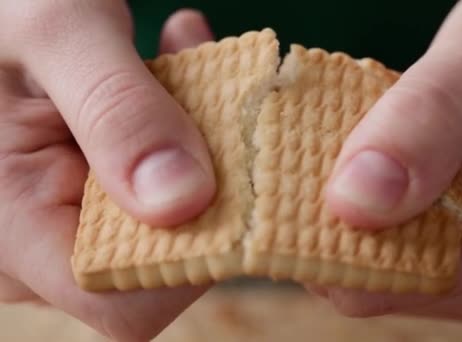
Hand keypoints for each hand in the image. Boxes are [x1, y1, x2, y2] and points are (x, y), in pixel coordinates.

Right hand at [0, 3, 215, 340]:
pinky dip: (182, 117)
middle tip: (230, 94)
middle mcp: (45, 240)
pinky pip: (161, 174)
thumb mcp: (56, 34)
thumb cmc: (6, 2)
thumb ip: (116, 111)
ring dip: (202, 133)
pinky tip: (180, 53)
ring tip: (195, 55)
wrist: (3, 0)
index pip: (125, 299)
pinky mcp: (100, 183)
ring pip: (172, 207)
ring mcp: (76, 212)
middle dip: (212, 176)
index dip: (197, 255)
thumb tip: (186, 200)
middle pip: (164, 252)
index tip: (243, 177)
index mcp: (12, 228)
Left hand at [323, 0, 461, 320]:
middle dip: (332, 219)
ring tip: (355, 142)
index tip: (290, 173)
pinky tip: (372, 156)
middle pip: (371, 281)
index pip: (381, 285)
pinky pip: (393, 244)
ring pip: (375, 264)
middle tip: (320, 144)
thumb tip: (352, 202)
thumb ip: (428, 123)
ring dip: (348, 207)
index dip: (323, 235)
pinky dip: (368, 204)